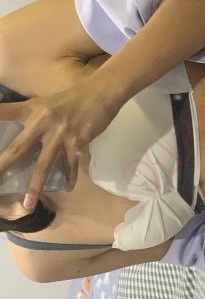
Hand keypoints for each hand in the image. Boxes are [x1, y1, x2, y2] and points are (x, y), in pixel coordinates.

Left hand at [0, 80, 122, 210]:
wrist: (101, 93)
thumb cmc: (72, 97)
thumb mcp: (45, 102)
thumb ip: (31, 116)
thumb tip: (23, 131)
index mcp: (31, 110)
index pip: (3, 113)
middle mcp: (43, 123)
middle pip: (17, 150)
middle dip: (2, 168)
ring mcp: (61, 134)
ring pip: (44, 165)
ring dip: (35, 187)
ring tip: (27, 205)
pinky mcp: (78, 142)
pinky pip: (71, 164)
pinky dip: (70, 177)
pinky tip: (67, 189)